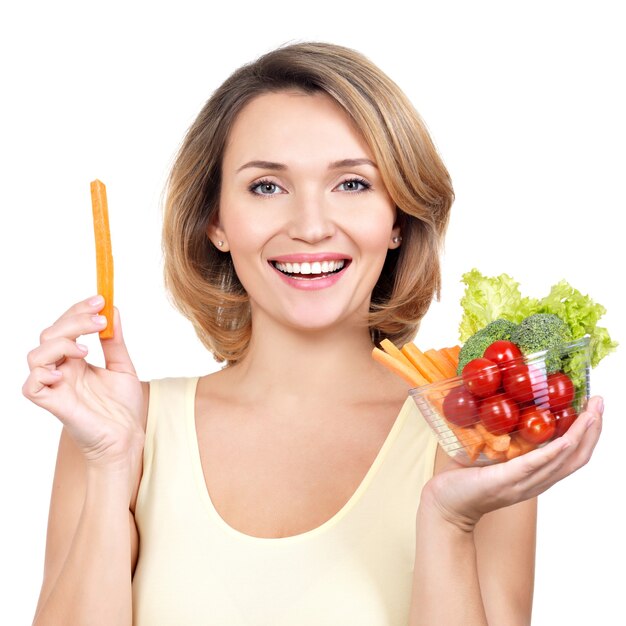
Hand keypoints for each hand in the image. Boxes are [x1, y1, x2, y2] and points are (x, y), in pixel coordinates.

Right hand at [23, 296, 144, 471]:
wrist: (127, 438)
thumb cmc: (123, 408)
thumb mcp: (122, 367)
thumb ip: (114, 341)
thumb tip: (113, 311)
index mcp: (76, 361)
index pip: (66, 327)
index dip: (79, 311)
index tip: (101, 300)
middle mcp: (62, 370)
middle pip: (51, 334)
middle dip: (74, 320)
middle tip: (100, 317)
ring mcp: (55, 386)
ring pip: (36, 354)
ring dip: (61, 342)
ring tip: (87, 348)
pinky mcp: (52, 403)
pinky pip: (31, 384)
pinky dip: (43, 371)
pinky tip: (67, 369)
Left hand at [421, 396, 603, 530]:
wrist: (444, 504)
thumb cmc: (463, 480)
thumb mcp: (489, 454)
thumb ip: (500, 437)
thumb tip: (498, 406)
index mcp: (534, 475)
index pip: (571, 456)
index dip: (586, 434)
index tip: (593, 409)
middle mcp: (535, 481)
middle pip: (576, 457)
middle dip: (592, 429)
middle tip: (600, 403)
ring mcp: (523, 483)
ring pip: (563, 460)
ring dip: (580, 435)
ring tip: (591, 413)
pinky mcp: (507, 480)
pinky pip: (535, 465)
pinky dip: (553, 453)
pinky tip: (565, 439)